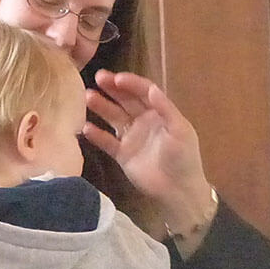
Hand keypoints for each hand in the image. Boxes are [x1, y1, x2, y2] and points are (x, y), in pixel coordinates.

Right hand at [84, 70, 212, 229]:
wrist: (178, 190)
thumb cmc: (184, 158)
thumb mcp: (180, 130)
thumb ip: (165, 109)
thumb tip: (151, 88)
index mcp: (159, 112)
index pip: (142, 92)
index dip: (130, 83)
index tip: (115, 78)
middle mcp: (143, 121)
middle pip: (125, 100)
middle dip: (112, 88)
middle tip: (97, 78)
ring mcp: (132, 137)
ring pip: (113, 117)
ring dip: (101, 106)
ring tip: (87, 97)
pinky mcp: (122, 155)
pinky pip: (107, 142)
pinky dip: (97, 135)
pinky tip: (85, 127)